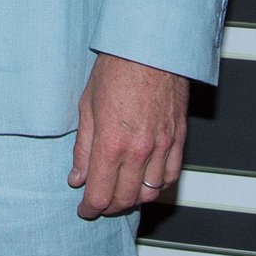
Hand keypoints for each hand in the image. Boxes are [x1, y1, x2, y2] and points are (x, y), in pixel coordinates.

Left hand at [68, 54, 187, 218]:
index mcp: (111, 143)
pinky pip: (170, 176)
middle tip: (99, 202)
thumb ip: (83, 148)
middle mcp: (139, 150)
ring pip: (150, 193)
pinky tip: (146, 182)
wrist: (150, 46)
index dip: (90, 208)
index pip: (100, 195)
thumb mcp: (87, 106)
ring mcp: (162, 146)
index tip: (84, 209)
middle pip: (125, 199)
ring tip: (121, 193)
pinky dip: (157, 186)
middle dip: (108, 207)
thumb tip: (77, 177)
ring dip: (133, 199)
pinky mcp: (178, 138)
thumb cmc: (116, 68)